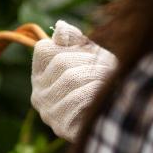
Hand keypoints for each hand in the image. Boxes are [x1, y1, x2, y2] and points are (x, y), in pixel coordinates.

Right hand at [31, 20, 117, 141]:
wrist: (114, 122)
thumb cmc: (102, 85)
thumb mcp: (89, 57)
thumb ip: (74, 42)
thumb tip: (60, 25)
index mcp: (40, 76)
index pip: (45, 49)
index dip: (72, 46)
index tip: (92, 51)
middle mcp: (37, 94)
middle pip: (60, 62)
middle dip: (90, 60)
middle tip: (110, 65)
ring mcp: (47, 112)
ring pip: (70, 79)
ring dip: (97, 76)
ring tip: (111, 79)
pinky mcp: (60, 127)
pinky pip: (77, 100)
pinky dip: (95, 93)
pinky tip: (105, 95)